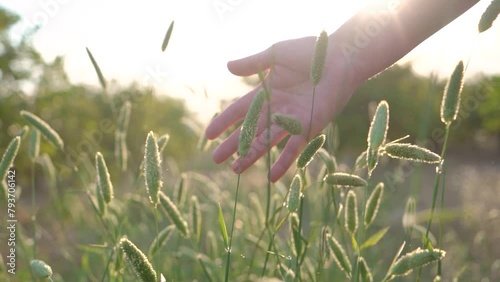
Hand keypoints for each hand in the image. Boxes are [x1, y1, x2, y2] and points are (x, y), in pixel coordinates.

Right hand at [205, 35, 358, 181]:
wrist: (341, 58)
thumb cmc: (311, 52)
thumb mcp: (276, 54)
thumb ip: (253, 63)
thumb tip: (227, 67)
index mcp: (266, 92)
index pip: (239, 111)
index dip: (224, 122)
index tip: (209, 135)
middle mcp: (276, 109)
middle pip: (249, 130)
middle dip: (232, 145)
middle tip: (216, 159)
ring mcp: (291, 120)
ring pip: (266, 142)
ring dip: (251, 156)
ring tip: (235, 170)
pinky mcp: (307, 127)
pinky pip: (293, 149)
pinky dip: (283, 163)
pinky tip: (271, 177)